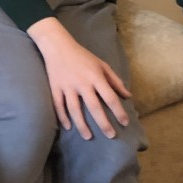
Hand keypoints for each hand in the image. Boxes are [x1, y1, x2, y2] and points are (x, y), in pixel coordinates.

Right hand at [29, 17, 130, 139]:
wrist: (57, 45)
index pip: (110, 97)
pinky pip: (58, 105)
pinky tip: (68, 127)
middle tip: (110, 136)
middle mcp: (82, 83)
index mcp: (95, 77)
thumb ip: (115, 80)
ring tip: (88, 137)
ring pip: (75, 109)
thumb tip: (127, 96)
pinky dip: (62, 117)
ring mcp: (67, 86)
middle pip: (94, 107)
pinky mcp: (55, 87)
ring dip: (82, 125)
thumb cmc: (82, 55)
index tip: (125, 123)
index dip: (118, 111)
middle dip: (103, 123)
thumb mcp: (102, 64)